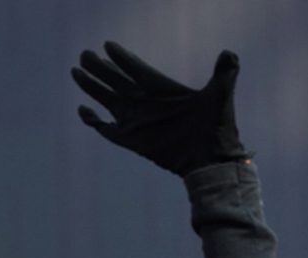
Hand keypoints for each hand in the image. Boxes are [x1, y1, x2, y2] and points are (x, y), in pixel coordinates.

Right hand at [72, 42, 245, 175]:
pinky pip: (106, 130)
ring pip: (107, 99)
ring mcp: (138, 121)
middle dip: (100, 68)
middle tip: (84, 54)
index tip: (108, 45)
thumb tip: (231, 55)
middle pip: (116, 80)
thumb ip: (224, 75)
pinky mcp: (133, 141)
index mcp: (162, 88)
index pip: (136, 68)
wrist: (212, 162)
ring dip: (92, 87)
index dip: (123, 58)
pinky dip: (93, 122)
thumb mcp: (220, 98)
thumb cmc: (217, 130)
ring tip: (76, 71)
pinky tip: (83, 110)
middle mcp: (146, 103)